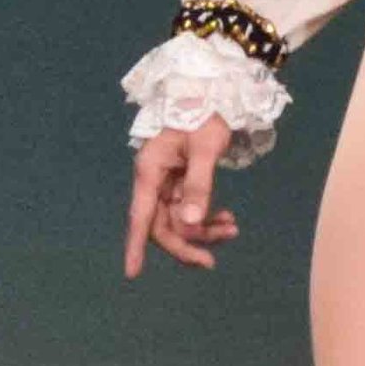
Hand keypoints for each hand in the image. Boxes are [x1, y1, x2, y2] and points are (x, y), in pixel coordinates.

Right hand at [124, 119, 238, 277]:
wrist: (211, 91)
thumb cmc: (204, 114)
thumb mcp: (206, 149)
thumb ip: (198, 186)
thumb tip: (191, 222)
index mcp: (150, 170)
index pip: (140, 217)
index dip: (135, 246)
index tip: (132, 273)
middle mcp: (154, 179)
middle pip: (161, 224)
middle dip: (185, 243)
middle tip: (210, 262)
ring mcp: (167, 181)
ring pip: (179, 219)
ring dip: (202, 230)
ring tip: (232, 231)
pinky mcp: (181, 180)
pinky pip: (190, 208)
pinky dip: (207, 217)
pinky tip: (227, 219)